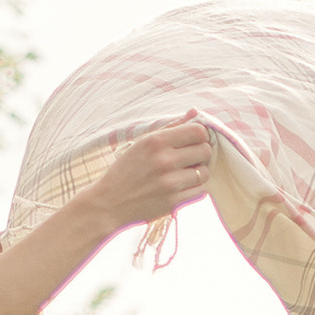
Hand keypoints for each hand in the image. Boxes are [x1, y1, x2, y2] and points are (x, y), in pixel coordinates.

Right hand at [81, 115, 212, 234]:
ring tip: (182, 174)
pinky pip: (200, 191)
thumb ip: (170, 127)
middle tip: (189, 159)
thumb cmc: (126, 170)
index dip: (200, 136)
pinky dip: (193, 189)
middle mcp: (164, 160)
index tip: (193, 142)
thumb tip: (195, 111)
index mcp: (156, 141)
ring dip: (198, 173)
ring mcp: (170, 183)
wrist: (109, 203)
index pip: (198, 131)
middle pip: (205, 151)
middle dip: (200, 154)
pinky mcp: (174, 202)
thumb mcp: (142, 143)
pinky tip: (179, 188)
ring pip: (205, 172)